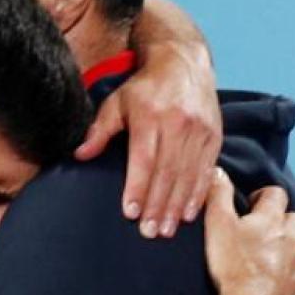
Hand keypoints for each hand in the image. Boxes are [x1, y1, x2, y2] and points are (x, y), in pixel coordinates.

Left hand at [75, 45, 221, 239]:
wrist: (183, 62)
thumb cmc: (143, 87)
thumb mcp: (116, 102)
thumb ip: (99, 130)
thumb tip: (80, 154)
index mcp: (151, 116)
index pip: (144, 159)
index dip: (138, 187)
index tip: (131, 212)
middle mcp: (178, 124)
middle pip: (167, 172)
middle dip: (158, 205)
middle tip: (149, 232)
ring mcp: (199, 131)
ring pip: (187, 175)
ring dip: (176, 206)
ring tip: (166, 230)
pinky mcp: (214, 136)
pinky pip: (206, 170)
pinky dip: (197, 194)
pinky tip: (188, 214)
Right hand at [203, 170, 294, 294]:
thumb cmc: (232, 268)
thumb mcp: (216, 225)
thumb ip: (218, 195)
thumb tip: (217, 170)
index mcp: (272, 220)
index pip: (275, 194)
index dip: (262, 197)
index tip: (250, 206)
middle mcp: (294, 238)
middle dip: (281, 221)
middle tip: (260, 232)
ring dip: (292, 246)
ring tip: (273, 256)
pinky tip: (281, 281)